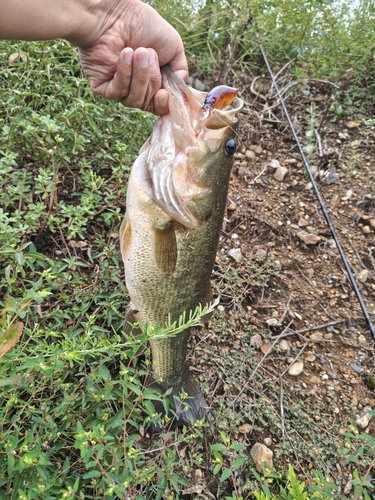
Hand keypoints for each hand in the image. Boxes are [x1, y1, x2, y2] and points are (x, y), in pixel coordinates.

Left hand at [77, 0, 187, 114]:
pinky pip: (118, 93)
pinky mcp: (102, 87)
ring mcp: (119, 89)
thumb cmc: (144, 25)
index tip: (164, 93)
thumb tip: (179, 91)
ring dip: (140, 75)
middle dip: (152, 80)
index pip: (159, 105)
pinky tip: (125, 54)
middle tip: (149, 54)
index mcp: (153, 82)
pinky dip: (124, 74)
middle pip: (148, 103)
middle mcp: (136, 88)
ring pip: (134, 100)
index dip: (163, 104)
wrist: (118, 13)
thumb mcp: (174, 47)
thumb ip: (181, 71)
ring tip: (138, 51)